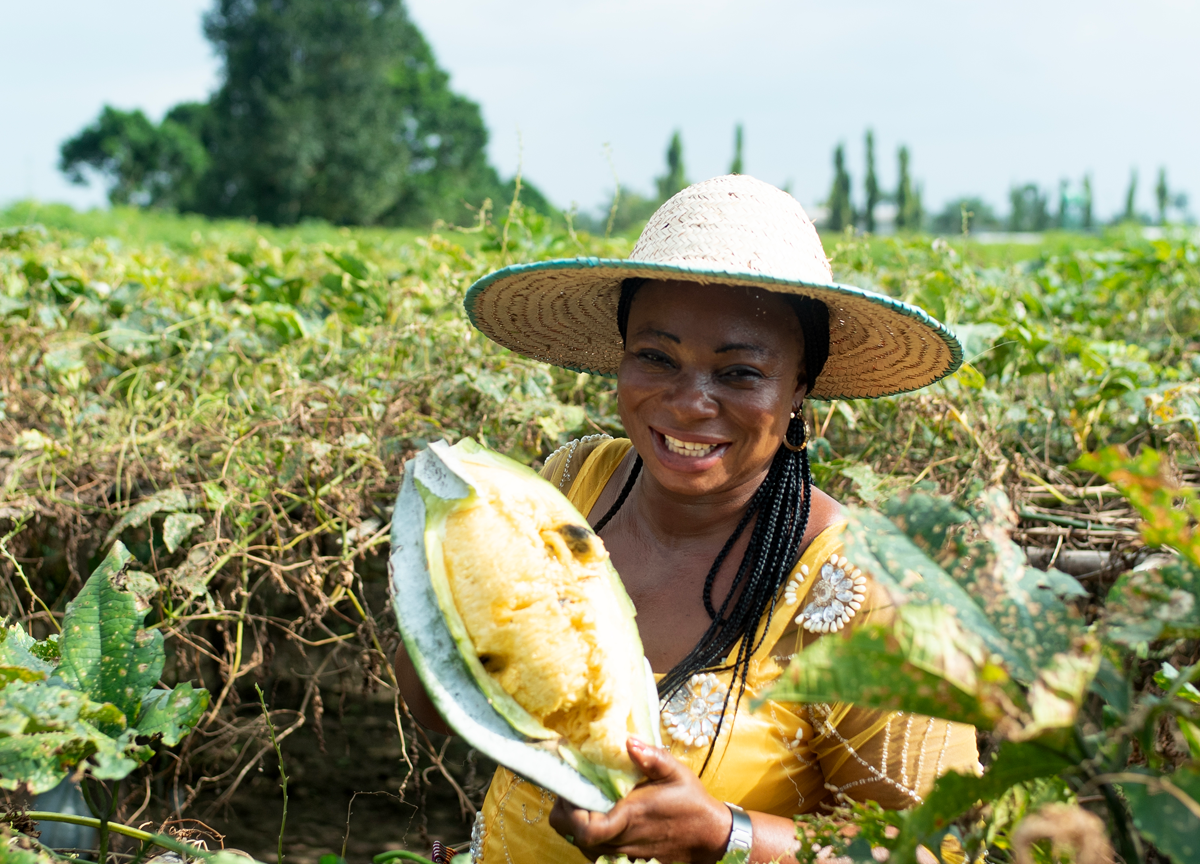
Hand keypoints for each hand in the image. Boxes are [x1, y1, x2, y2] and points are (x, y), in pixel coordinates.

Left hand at [549, 737, 731, 863]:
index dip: (569, 810)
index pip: (584, 828)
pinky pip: (594, 851)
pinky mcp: (625, 859)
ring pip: (580, 844)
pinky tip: (599, 815)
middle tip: (572, 788)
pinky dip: (588, 835)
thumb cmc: (691, 803)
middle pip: (572, 836)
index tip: (570, 786)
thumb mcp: (676, 772)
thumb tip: (628, 741)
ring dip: (575, 823)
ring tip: (585, 799)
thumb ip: (651, 757)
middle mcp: (621, 840)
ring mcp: (622, 853)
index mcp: (630, 817)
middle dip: (565, 812)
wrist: (710, 837)